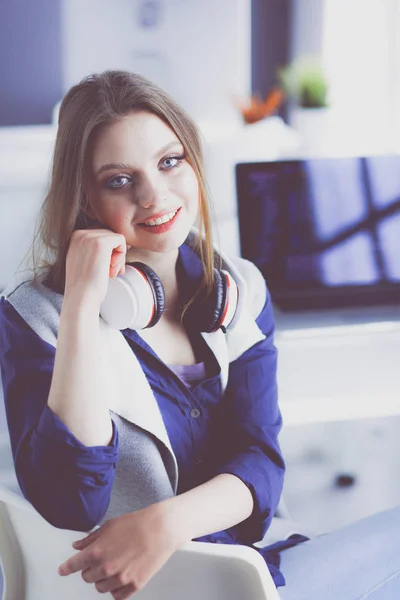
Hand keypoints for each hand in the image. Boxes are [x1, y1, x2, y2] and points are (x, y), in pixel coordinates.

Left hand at [58, 501, 184, 598]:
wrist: (161, 529)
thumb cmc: (137, 524)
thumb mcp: (109, 526)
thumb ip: (90, 538)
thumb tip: (77, 546)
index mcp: (96, 551)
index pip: (74, 565)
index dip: (66, 568)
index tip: (62, 570)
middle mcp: (105, 568)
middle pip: (87, 577)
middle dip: (91, 568)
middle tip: (102, 558)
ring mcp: (120, 579)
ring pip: (100, 588)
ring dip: (103, 579)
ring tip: (115, 565)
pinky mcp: (134, 585)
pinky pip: (117, 595)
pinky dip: (116, 588)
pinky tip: (122, 576)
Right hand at [64, 229, 130, 308]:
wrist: (81, 297)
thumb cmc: (84, 285)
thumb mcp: (84, 260)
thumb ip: (93, 248)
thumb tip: (116, 242)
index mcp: (75, 237)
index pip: (100, 235)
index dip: (108, 251)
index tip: (107, 267)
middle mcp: (80, 234)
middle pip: (109, 235)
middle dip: (114, 254)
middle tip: (111, 272)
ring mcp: (90, 237)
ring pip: (116, 238)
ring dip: (118, 256)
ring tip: (111, 272)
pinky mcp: (101, 243)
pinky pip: (120, 240)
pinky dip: (122, 255)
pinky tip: (113, 269)